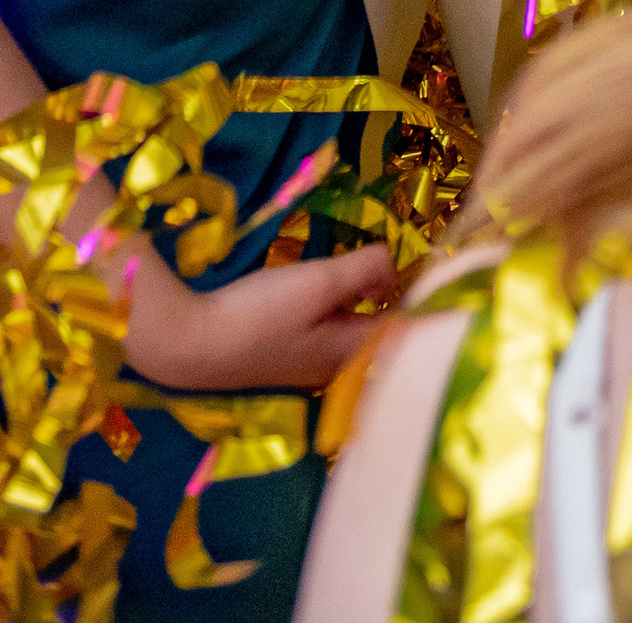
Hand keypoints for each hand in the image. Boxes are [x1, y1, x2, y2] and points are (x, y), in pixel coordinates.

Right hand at [125, 237, 398, 391]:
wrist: (190, 347)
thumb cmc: (260, 316)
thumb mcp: (318, 283)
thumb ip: (363, 270)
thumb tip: (397, 264)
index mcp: (351, 356)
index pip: (404, 330)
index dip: (425, 299)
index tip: (441, 267)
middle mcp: (336, 369)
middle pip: (381, 333)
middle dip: (397, 300)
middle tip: (412, 261)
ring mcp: (310, 366)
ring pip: (355, 331)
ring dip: (368, 302)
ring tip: (379, 268)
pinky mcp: (287, 355)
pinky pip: (331, 330)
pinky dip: (342, 309)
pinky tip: (336, 290)